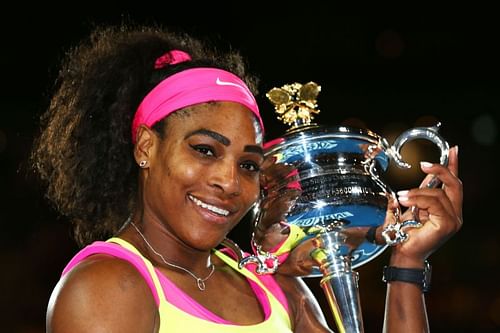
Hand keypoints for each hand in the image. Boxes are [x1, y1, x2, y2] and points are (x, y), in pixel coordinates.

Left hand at [388, 145, 462, 266]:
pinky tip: (405, 200)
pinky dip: (417, 199)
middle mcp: (455, 214)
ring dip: (417, 192)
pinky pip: (434, 203)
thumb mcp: (411, 205)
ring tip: (402, 196)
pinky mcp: (447, 224)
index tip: (453, 150)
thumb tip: (421, 175)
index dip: (453, 165)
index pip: (454, 183)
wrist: (403, 252)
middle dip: (440, 170)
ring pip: (439, 194)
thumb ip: (419, 191)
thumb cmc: (405, 233)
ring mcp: (454, 220)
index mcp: (448, 208)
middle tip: (424, 164)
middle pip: (454, 184)